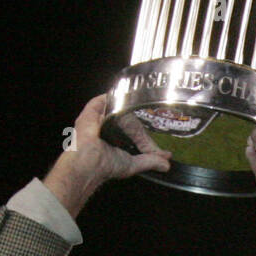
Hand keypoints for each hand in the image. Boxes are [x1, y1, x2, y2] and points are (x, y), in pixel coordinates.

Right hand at [43, 94, 171, 216]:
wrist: (88, 160)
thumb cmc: (107, 164)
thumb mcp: (133, 164)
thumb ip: (150, 161)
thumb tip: (167, 164)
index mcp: (116, 142)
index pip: (137, 137)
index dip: (148, 141)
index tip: (164, 148)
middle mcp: (108, 129)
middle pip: (128, 119)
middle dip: (142, 120)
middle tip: (159, 115)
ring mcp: (99, 119)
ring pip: (116, 107)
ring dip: (127, 102)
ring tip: (145, 97)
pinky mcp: (92, 110)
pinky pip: (104, 99)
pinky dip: (113, 94)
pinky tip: (126, 90)